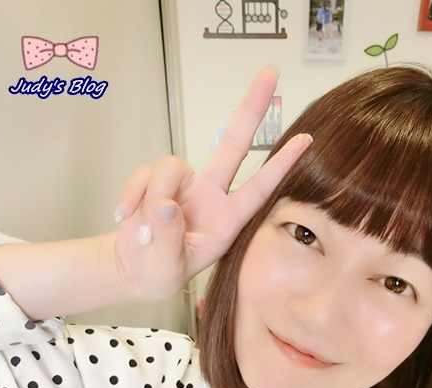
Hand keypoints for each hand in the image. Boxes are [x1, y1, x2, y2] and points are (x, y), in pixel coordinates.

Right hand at [113, 67, 311, 299]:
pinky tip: (124, 217)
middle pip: (233, 144)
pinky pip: (144, 174)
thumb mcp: (167, 268)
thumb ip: (168, 239)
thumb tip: (166, 205)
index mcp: (227, 221)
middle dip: (251, 108)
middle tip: (270, 72)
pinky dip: (131, 195)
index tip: (306, 141)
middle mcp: (210, 196)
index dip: (280, 165)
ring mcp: (183, 185)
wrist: (133, 270)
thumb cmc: (160, 273)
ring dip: (151, 196)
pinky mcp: (155, 180)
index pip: (258, 189)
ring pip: (170, 166)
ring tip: (144, 231)